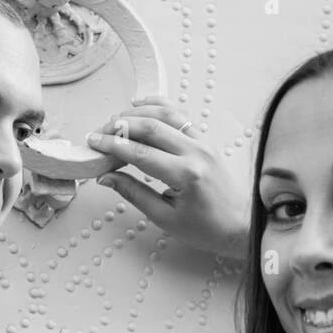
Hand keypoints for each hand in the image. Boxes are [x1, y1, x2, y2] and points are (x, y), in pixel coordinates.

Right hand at [86, 97, 248, 260]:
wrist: (241, 224)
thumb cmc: (207, 228)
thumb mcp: (165, 217)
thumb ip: (134, 193)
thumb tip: (105, 177)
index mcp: (185, 175)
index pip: (140, 152)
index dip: (112, 145)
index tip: (92, 143)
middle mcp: (195, 152)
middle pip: (150, 127)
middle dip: (119, 126)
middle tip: (98, 133)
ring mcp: (202, 142)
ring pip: (164, 114)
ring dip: (136, 113)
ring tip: (114, 120)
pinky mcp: (204, 140)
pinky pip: (178, 115)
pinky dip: (157, 106)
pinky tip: (139, 105)